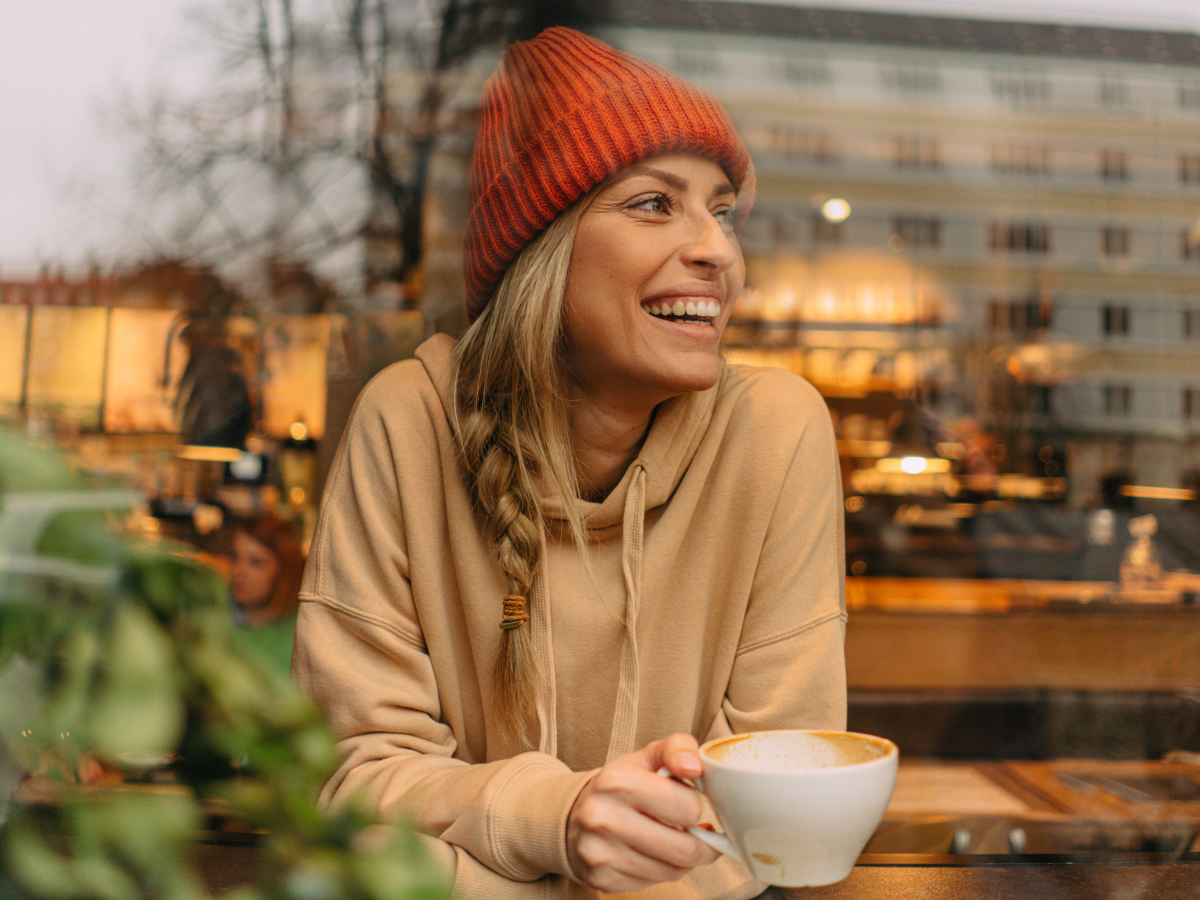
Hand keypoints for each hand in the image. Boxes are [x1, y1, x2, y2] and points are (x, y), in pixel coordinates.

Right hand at [566, 733, 719, 892]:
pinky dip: (662, 871)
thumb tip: (694, 766)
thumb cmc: (620, 785)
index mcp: (617, 780)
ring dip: (683, 859)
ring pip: (672, 871)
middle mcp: (603, 817)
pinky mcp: (601, 878)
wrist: (573, 815)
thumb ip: (678, 749)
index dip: (695, 806)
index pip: (687, 807)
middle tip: (700, 833)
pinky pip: (653, 883)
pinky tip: (654, 854)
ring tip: (675, 841)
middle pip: (684, 849)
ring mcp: (600, 852)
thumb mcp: (647, 757)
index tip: (690, 804)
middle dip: (701, 843)